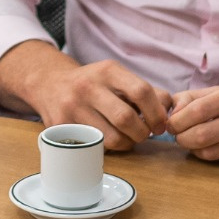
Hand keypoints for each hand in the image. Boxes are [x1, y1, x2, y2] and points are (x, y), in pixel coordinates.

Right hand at [0, 42, 170, 149]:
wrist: (48, 84)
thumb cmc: (92, 83)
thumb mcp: (116, 76)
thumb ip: (144, 91)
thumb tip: (170, 109)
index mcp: (107, 70)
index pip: (141, 91)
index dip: (156, 112)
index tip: (161, 124)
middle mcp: (88, 86)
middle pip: (126, 118)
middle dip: (143, 132)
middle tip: (145, 134)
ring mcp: (72, 107)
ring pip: (111, 138)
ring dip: (127, 143)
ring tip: (129, 138)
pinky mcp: (61, 127)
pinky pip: (94, 145)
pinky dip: (108, 148)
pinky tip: (109, 140)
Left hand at [168, 78, 218, 163]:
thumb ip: (202, 96)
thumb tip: (173, 108)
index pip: (201, 109)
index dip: (179, 119)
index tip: (171, 123)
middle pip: (204, 134)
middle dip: (182, 137)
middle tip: (177, 136)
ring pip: (213, 152)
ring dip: (194, 149)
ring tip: (190, 142)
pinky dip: (212, 154)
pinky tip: (210, 147)